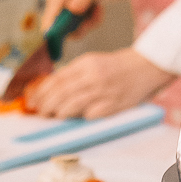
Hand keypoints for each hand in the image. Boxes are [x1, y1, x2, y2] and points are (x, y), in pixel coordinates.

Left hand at [25, 46, 173, 119]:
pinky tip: (74, 119)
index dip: (42, 91)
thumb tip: (51, 89)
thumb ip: (74, 74)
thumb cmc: (118, 67)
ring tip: (53, 116)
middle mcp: (93, 76)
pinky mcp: (113, 105)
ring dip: (59, 113)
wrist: (146, 67)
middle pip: (61, 93)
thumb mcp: (93, 62)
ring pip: (72, 105)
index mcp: (86, 63)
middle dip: (46, 104)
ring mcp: (103, 91)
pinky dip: (80, 117)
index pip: (57, 79)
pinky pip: (90, 115)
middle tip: (40, 111)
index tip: (34, 100)